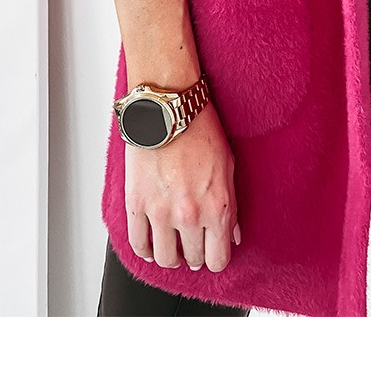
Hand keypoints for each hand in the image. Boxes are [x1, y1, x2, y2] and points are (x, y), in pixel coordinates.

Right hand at [125, 99, 239, 272]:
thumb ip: (231, 207)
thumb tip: (233, 234)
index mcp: (216, 208)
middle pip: (191, 259)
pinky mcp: (137, 204)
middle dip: (193, 256)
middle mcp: (189, 215)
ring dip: (169, 257)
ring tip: (170, 249)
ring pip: (164, 258)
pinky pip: (138, 242)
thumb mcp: (228, 168)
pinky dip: (144, 250)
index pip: (218, 259)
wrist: (168, 110)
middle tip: (191, 247)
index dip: (215, 260)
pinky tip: (150, 247)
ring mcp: (160, 212)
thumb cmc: (200, 131)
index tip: (211, 254)